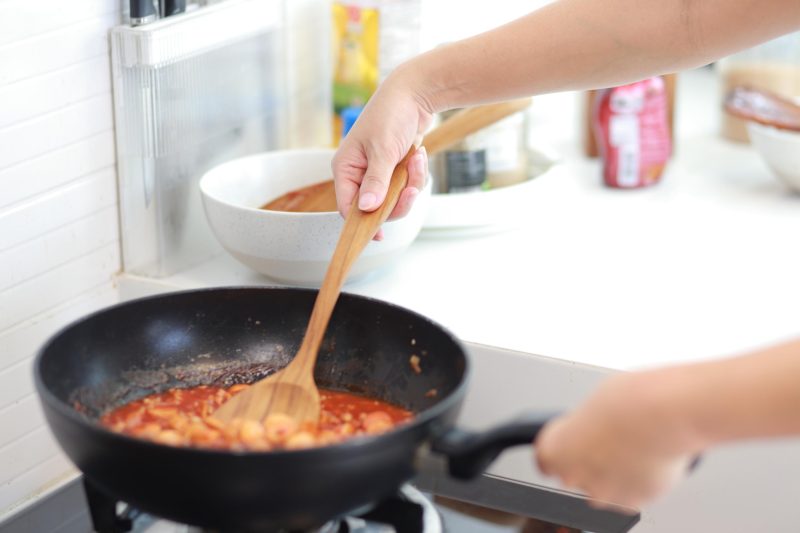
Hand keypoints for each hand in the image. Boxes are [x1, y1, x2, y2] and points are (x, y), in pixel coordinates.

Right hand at [331, 66, 432, 233]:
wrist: (415, 93)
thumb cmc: (391, 115)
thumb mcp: (384, 150)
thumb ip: (376, 181)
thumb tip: (367, 209)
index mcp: (346, 168)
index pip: (348, 206)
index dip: (362, 223)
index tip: (379, 236)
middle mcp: (359, 172)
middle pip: (376, 207)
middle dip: (398, 198)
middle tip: (411, 189)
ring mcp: (378, 171)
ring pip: (395, 197)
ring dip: (411, 182)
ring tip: (417, 159)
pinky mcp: (394, 169)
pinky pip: (406, 185)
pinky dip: (416, 173)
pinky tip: (418, 154)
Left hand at [534, 370, 701, 511]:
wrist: (663, 415)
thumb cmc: (627, 402)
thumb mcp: (592, 404)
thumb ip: (583, 428)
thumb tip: (591, 432)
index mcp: (556, 451)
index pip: (546, 461)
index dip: (560, 452)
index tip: (568, 447)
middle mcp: (574, 477)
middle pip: (574, 476)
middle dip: (589, 463)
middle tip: (608, 442)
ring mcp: (604, 492)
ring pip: (604, 489)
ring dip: (614, 475)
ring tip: (631, 449)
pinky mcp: (634, 501)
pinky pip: (632, 494)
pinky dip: (638, 482)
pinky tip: (646, 460)